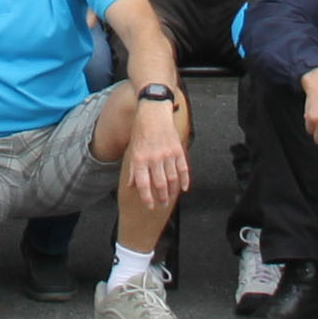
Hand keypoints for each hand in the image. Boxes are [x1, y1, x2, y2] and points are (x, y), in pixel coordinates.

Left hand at [120, 98, 188, 213]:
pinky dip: (185, 180)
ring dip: (172, 191)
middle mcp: (154, 158)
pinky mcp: (178, 150)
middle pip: (160, 184)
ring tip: (170, 198)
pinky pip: (183, 169)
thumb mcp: (132, 149)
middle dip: (161, 197)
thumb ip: (133, 169)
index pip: (143, 184)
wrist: (154, 112)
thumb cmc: (141, 130)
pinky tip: (183, 188)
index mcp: (140, 159)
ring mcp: (167, 154)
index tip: (150, 206)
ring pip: (172, 179)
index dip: (147, 198)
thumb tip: (132, 185)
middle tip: (162, 204)